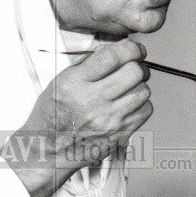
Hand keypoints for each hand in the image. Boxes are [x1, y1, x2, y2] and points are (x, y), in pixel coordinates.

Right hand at [1, 39, 151, 196]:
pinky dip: (141, 104)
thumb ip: (89, 63)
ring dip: (139, 85)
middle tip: (133, 66)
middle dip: (137, 65)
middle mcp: (93, 102)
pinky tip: (129, 103)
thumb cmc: (54, 113)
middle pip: (134, 72)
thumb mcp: (61, 80)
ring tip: (129, 87)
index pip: (112, 57)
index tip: (133, 48)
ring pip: (143, 91)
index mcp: (75, 84)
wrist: (49, 148)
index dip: (130, 48)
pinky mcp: (120, 134)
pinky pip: (145, 110)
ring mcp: (108, 120)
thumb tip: (117, 49)